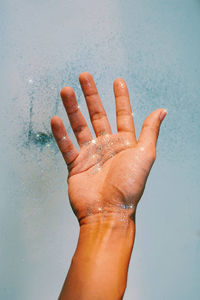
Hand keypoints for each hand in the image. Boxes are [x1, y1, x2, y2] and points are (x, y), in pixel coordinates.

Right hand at [51, 72, 166, 223]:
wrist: (108, 211)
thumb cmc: (129, 185)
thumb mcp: (144, 155)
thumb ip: (150, 131)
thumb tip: (162, 110)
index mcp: (125, 143)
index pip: (122, 114)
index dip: (121, 97)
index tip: (117, 81)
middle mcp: (107, 146)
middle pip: (97, 115)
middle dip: (91, 95)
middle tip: (84, 76)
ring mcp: (90, 154)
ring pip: (79, 126)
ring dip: (72, 108)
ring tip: (66, 90)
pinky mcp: (75, 165)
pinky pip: (66, 146)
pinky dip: (60, 134)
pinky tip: (56, 119)